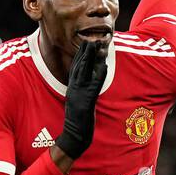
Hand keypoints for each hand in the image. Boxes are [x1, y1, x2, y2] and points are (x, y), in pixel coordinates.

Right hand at [54, 40, 107, 159]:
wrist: (74, 136)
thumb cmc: (77, 124)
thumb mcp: (77, 105)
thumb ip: (80, 95)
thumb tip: (83, 89)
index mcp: (71, 89)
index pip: (74, 68)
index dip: (79, 55)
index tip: (83, 44)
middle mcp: (74, 89)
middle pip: (78, 65)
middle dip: (83, 51)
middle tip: (90, 37)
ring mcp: (79, 94)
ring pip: (84, 71)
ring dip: (89, 57)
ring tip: (95, 44)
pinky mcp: (87, 101)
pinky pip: (93, 84)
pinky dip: (98, 74)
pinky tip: (104, 65)